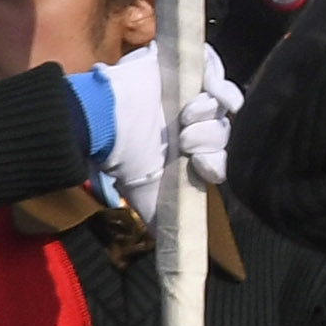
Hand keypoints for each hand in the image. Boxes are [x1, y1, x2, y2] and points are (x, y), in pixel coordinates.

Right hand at [92, 42, 231, 214]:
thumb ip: (162, 221)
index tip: (200, 166)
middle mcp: (192, 124)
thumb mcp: (146, 196)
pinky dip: (217, 82)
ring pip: (222, 105)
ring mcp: (191, 94)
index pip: (217, 159)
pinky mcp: (188, 67)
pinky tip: (207, 92)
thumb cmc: (121, 155)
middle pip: (221, 132)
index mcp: (187, 153)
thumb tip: (171, 257)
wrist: (104, 121)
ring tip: (185, 116)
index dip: (215, 163)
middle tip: (184, 140)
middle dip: (208, 139)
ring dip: (209, 114)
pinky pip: (216, 71)